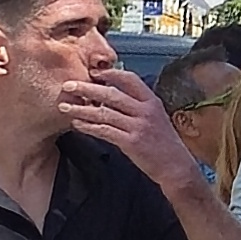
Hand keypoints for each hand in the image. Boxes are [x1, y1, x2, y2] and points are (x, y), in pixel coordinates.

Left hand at [66, 63, 200, 188]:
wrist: (176, 167)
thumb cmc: (164, 143)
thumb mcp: (156, 117)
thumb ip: (137, 106)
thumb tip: (110, 96)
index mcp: (152, 101)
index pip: (129, 79)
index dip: (109, 74)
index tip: (91, 73)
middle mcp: (146, 111)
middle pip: (111, 94)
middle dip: (87, 88)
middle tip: (68, 85)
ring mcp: (139, 126)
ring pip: (104, 113)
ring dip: (81, 109)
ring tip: (64, 106)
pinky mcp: (132, 142)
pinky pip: (105, 131)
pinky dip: (88, 127)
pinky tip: (77, 125)